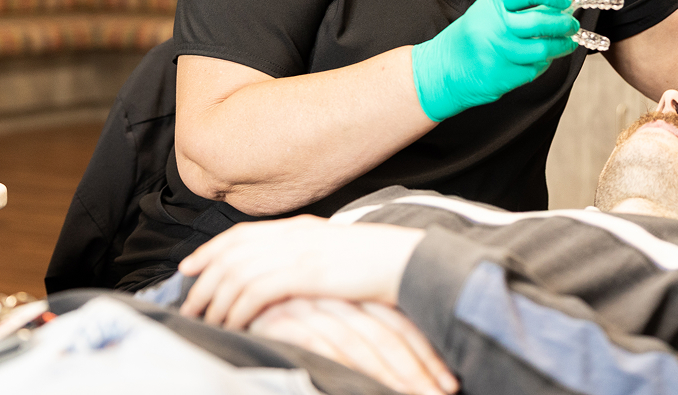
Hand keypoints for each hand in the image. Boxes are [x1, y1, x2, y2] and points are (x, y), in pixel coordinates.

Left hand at [178, 215, 424, 329]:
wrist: (405, 262)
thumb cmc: (374, 263)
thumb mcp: (332, 252)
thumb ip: (303, 256)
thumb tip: (279, 275)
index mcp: (297, 227)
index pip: (240, 234)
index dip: (209, 250)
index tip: (188, 267)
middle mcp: (291, 235)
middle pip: (231, 253)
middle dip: (203, 279)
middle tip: (188, 303)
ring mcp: (297, 252)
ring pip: (238, 273)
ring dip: (216, 299)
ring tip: (205, 319)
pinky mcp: (304, 273)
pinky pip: (257, 291)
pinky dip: (239, 308)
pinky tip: (233, 323)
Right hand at [249, 298, 457, 394]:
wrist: (231, 294)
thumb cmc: (279, 313)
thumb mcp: (324, 317)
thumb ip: (354, 331)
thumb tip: (394, 366)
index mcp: (350, 292)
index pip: (396, 322)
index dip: (424, 353)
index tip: (447, 382)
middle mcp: (335, 296)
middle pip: (385, 333)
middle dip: (417, 369)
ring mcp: (310, 305)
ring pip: (362, 343)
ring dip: (391, 375)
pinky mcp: (285, 318)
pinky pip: (325, 346)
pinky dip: (349, 368)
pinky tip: (366, 387)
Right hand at [412, 0, 577, 120]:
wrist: (441, 70)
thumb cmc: (468, 40)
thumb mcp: (484, 14)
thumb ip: (514, 9)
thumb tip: (554, 7)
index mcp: (489, 6)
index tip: (565, 0)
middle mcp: (492, 27)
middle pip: (540, 22)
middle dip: (563, 24)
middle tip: (572, 25)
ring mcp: (497, 52)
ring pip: (542, 50)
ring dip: (560, 47)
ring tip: (566, 44)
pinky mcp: (501, 75)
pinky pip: (533, 69)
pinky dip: (541, 65)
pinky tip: (538, 60)